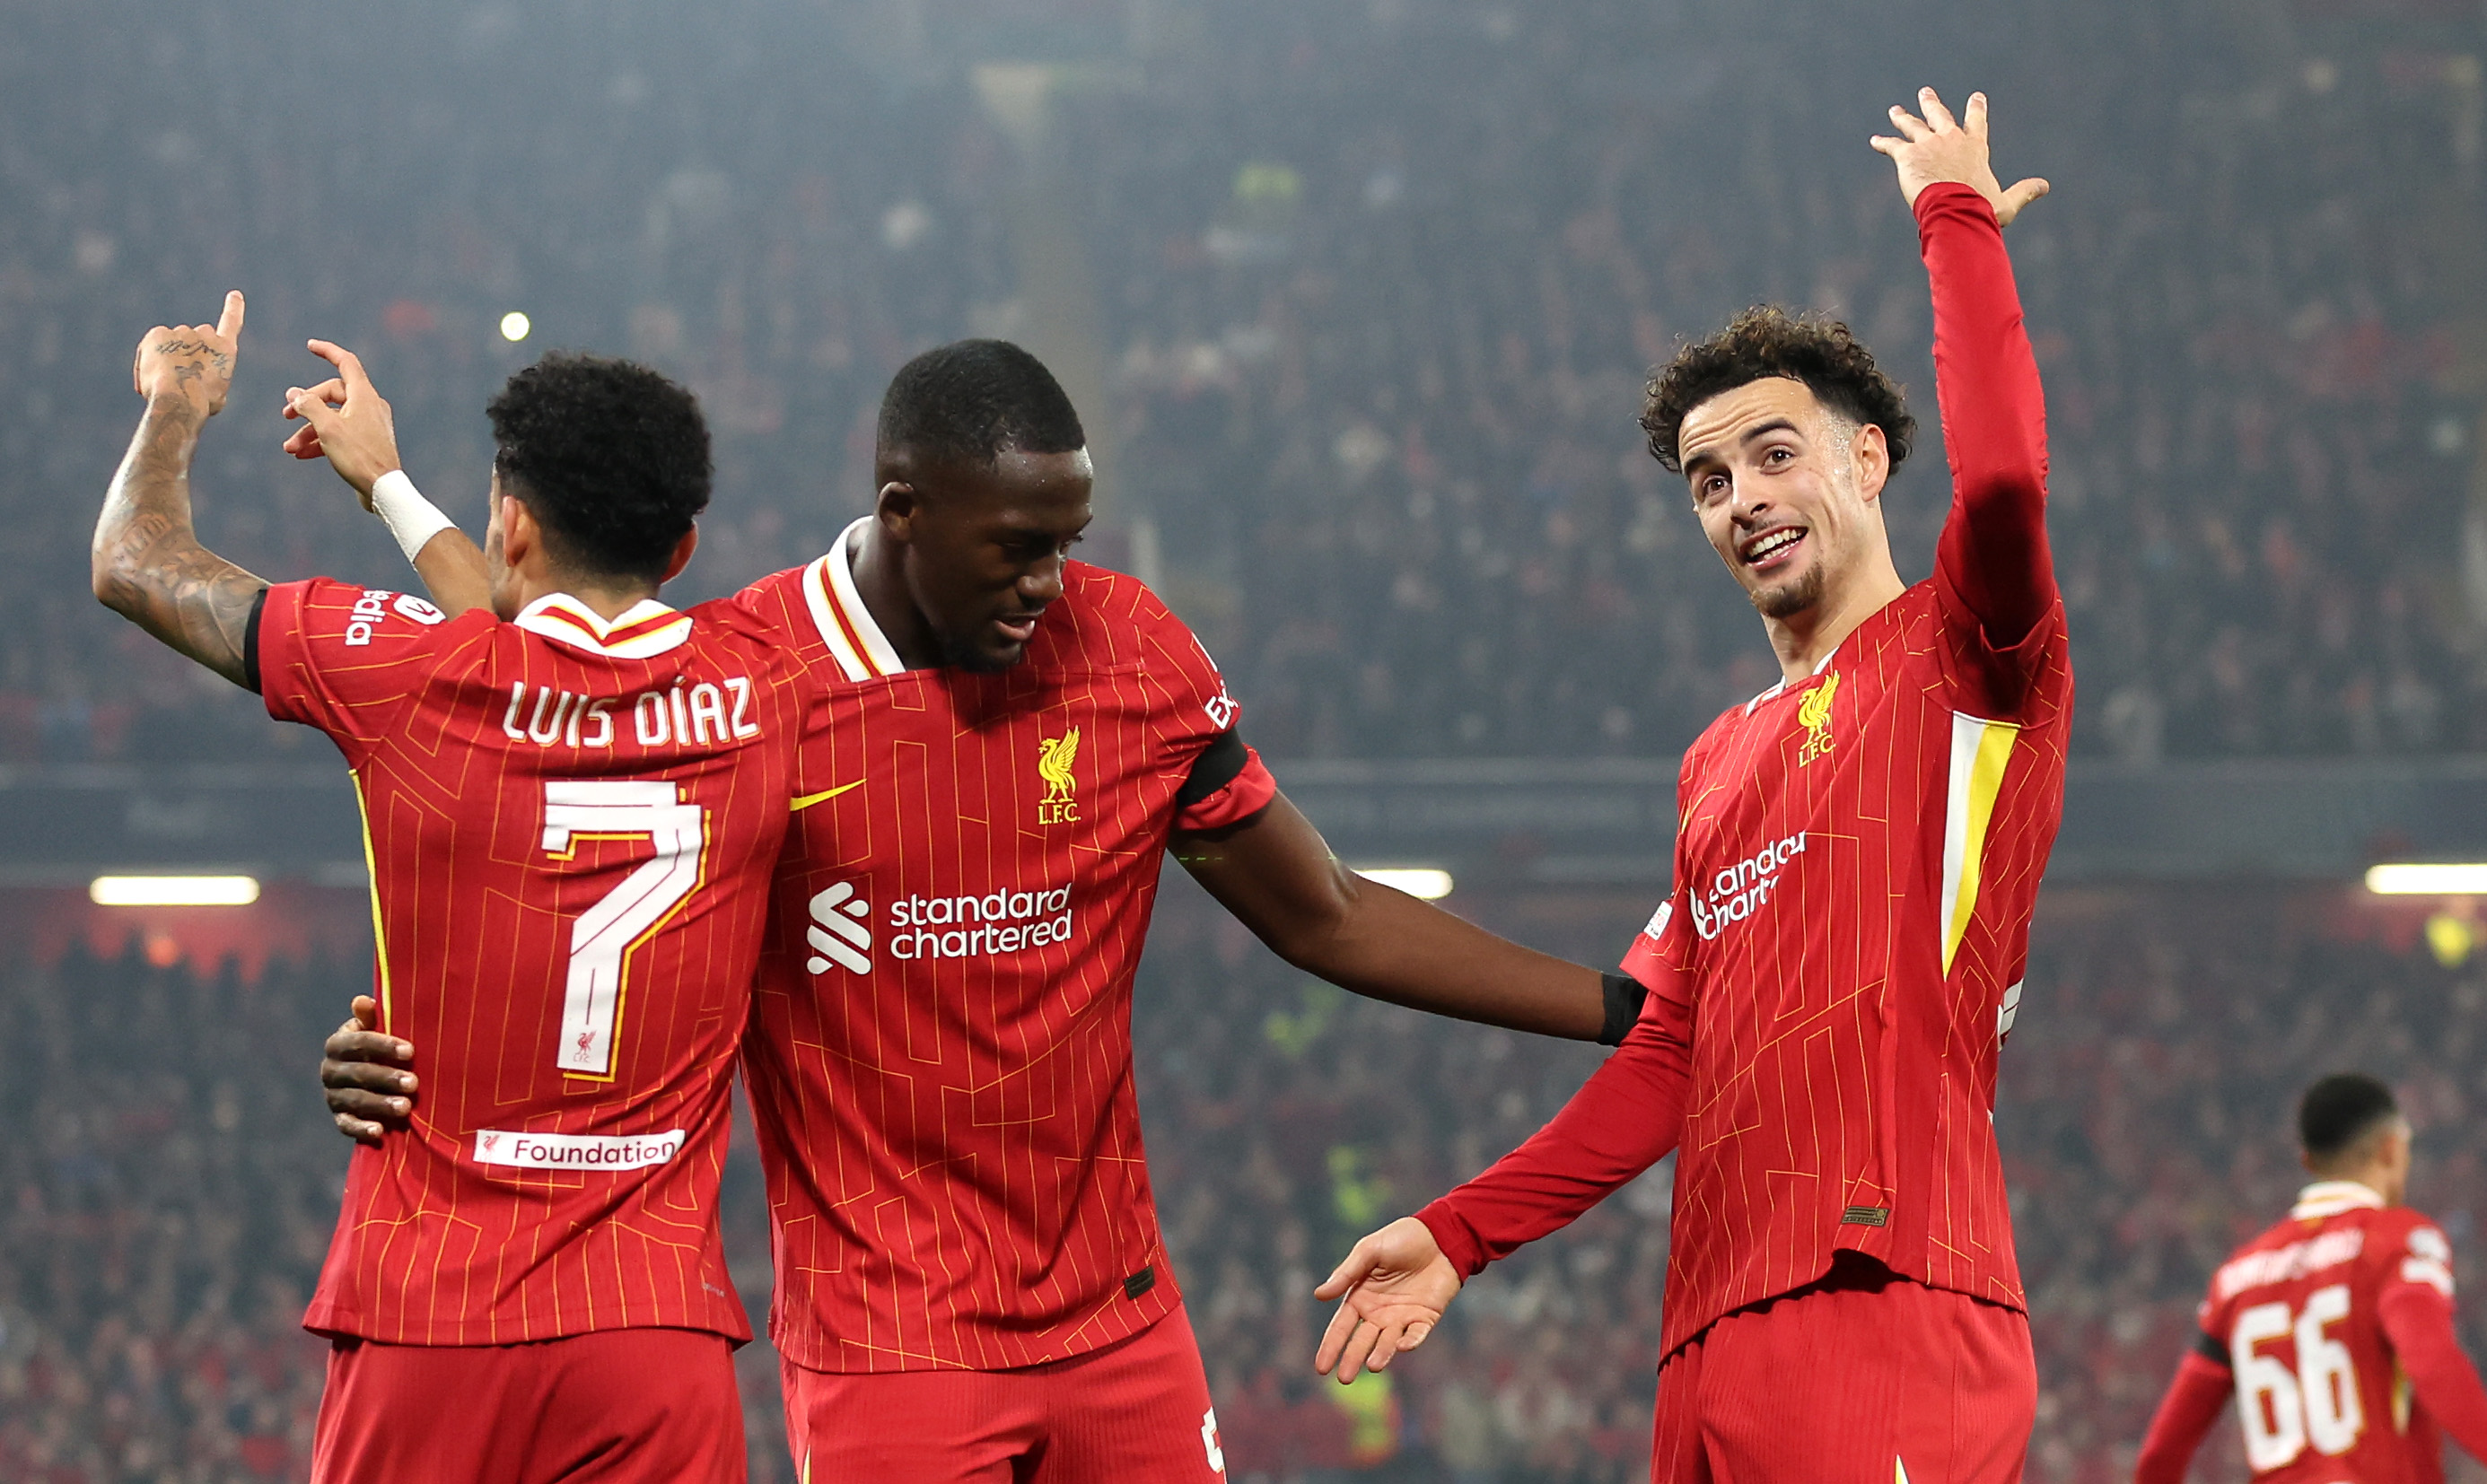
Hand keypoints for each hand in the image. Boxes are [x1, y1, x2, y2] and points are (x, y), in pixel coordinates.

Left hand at [132, 291, 244, 416]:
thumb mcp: (216, 396)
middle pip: (197, 337)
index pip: (231, 322)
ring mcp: (181, 331)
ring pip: (173, 342)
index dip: (233, 308)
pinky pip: (153, 344)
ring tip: (165, 382)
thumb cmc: (201, 403)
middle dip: (190, 350)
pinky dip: (150, 357)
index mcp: (225, 350)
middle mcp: (205, 334)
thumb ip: (210, 380)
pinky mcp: (158, 333)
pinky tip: (152, 376)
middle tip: (182, 373)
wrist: (180, 398)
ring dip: (169, 356)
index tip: (234, 294)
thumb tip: (197, 378)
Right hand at [282, 340, 401, 504]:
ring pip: (332, 418)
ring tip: (289, 447)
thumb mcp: (327, 428)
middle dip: (306, 406)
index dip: (328, 351)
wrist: (384, 490)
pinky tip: (301, 455)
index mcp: (364, 395)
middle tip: (286, 416)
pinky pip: (339, 435)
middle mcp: (369, 406)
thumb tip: (295, 393)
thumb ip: (309, 406)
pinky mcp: (366, 443)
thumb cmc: (359, 456)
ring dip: (309, 430)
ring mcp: (369, 425)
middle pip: (331, 394)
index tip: (310, 345)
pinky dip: (320, 442)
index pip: (346, 363)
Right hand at [322, 995, 417, 1145]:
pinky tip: (379, 1131)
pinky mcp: (340, 1117)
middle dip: (387, 1078)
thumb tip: (362, 1001)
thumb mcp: (379, 1030)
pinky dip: (362, 1128)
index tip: (410, 1051)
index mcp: (338, 1043)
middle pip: (358, 1073)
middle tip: (414, 1083)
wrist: (376, 1078)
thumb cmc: (383, 1047)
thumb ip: (372, 1018)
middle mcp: (330, 1070)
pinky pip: (346, 1125)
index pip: (357, 1042)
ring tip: (406, 1107)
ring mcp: (333, 1095)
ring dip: (380, 1104)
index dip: (383, 1046)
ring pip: (355, 1100)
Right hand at [1312, 1215, 1461, 1383]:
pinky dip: (1410, 1341)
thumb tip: (1319, 1295)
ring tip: (1372, 1366)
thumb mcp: (1369, 1251)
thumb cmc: (1400, 1239)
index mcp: (1360, 1297)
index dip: (1331, 1346)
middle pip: (1362, 1341)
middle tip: (1344, 1379)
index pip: (1341, 1327)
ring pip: (1388, 1342)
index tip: (1321, 1368)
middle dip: (1352, 1359)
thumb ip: (1347, 1273)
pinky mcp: (1425, 1317)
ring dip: (1381, 1354)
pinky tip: (1402, 1345)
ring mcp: (1402, 1317)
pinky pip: (1417, 1334)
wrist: (1439, 1235)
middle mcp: (1378, 1313)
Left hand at [1870, 88, 2048, 227]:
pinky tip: (1875, 140)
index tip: (1976, 97)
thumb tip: (2045, 186)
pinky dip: (1883, 142)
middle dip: (1932, 103)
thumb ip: (2024, 191)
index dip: (1976, 108)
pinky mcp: (1907, 155)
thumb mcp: (2007, 202)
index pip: (1976, 122)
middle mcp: (1951, 139)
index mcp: (1974, 147)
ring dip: (1903, 117)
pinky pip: (1892, 145)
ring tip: (1896, 111)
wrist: (1954, 209)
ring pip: (1913, 125)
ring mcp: (1928, 144)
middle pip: (1940, 115)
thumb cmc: (1981, 208)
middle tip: (1925, 93)